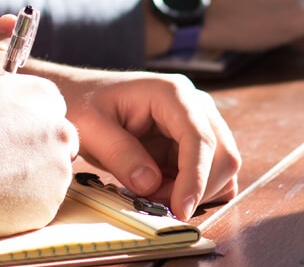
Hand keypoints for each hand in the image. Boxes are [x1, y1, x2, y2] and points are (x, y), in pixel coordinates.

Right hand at [0, 16, 78, 239]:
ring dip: (26, 178)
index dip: (21, 123)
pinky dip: (21, 204)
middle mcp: (60, 130)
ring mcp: (58, 170)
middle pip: (55, 142)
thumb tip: (10, 18)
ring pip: (48, 174)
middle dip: (30, 150)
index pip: (48, 110)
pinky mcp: (49, 205)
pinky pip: (40, 204)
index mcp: (45, 97)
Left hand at [27, 65, 240, 220]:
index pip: (200, 138)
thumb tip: (151, 184)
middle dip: (197, 188)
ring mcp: (198, 122)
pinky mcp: (193, 141)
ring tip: (153, 194)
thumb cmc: (84, 104)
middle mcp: (195, 104)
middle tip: (157, 205)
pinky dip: (195, 190)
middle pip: (223, 154)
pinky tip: (164, 190)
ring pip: (222, 166)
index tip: (180, 210)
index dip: (195, 178)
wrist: (80, 96)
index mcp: (173, 93)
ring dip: (195, 191)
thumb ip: (120, 154)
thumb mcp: (91, 128)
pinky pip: (210, 172)